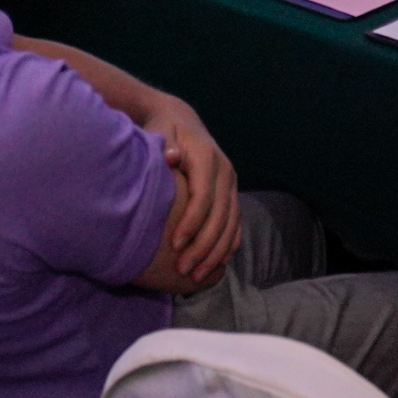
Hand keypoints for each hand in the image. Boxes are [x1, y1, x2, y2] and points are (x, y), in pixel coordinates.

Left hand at [141, 96, 241, 285]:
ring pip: (231, 224)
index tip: (174, 246)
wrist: (181, 120)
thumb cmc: (164, 130)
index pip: (204, 196)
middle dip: (204, 246)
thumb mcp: (161, 131)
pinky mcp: (231, 193)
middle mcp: (225, 171)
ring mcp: (231, 184)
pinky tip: (217, 265)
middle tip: (184, 271)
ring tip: (196, 277)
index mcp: (208, 158)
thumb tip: (172, 157)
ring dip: (216, 253)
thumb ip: (166, 144)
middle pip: (221, 215)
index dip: (192, 223)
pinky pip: (236, 223)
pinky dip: (229, 245)